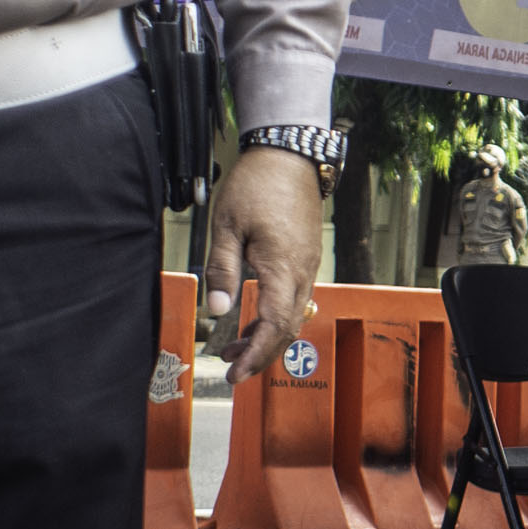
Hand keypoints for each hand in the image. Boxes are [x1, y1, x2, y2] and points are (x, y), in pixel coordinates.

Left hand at [207, 147, 324, 376]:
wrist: (290, 155)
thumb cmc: (256, 185)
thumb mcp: (226, 225)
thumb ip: (222, 270)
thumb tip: (219, 310)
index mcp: (282, 267)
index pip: (274, 326)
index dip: (255, 354)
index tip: (235, 373)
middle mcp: (302, 271)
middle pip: (288, 329)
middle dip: (260, 354)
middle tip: (230, 369)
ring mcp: (308, 265)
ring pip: (293, 316)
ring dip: (266, 337)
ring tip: (233, 347)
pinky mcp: (306, 258)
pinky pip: (295, 299)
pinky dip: (276, 317)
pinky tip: (253, 317)